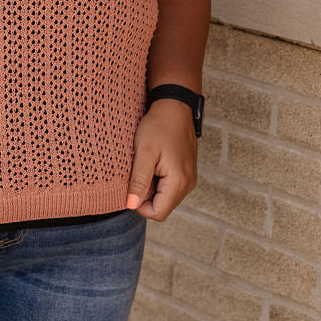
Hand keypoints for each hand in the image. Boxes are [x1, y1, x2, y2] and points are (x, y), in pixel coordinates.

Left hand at [125, 100, 197, 221]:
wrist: (175, 107)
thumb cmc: (158, 126)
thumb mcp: (144, 152)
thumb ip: (139, 181)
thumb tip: (131, 206)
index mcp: (179, 182)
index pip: (158, 213)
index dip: (140, 205)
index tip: (132, 185)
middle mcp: (188, 184)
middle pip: (162, 207)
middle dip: (146, 196)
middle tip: (139, 171)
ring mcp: (189, 179)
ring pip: (165, 198)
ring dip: (152, 188)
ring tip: (147, 165)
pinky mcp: (186, 173)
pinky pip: (170, 188)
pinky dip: (158, 181)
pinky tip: (154, 163)